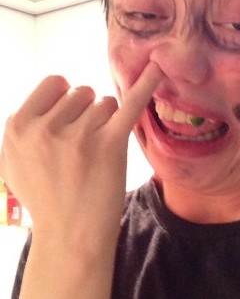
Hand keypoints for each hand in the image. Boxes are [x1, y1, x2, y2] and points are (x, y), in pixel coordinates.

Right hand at [0, 61, 161, 251]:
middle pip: (83, 92)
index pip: (55, 82)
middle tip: (83, 147)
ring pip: (106, 102)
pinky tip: (158, 68)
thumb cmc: (46, 196)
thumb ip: (25, 126)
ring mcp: (79, 135)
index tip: (69, 119)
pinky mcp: (110, 144)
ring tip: (97, 153)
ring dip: (107, 122)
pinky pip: (131, 103)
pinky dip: (146, 83)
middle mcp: (46, 128)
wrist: (70, 237)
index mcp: (19, 126)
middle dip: (87, 113)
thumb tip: (51, 95)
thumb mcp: (14, 161)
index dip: (65, 99)